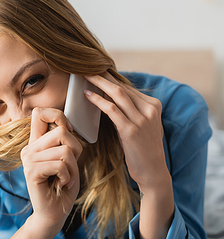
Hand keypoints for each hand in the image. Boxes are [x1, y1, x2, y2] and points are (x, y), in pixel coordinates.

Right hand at [20, 107, 82, 227]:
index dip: (58, 116)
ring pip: (65, 150)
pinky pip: (60, 165)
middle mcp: (29, 148)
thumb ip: (65, 142)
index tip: (69, 133)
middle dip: (76, 150)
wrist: (55, 213)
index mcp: (36, 143)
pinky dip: (68, 177)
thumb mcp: (68, 159)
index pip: (40, 113)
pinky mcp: (32, 171)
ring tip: (66, 179)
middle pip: (61, 132)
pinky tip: (61, 184)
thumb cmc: (63, 186)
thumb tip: (67, 127)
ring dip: (73, 169)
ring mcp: (28, 159)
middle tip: (70, 168)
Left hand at [83, 74, 168, 190]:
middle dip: (102, 75)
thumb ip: (131, 111)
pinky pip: (111, 109)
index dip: (110, 78)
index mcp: (153, 105)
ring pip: (117, 93)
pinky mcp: (131, 130)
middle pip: (122, 86)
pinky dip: (98, 100)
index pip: (128, 87)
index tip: (96, 71)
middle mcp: (149, 109)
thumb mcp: (142, 126)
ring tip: (84, 76)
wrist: (153, 172)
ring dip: (98, 82)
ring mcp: (142, 119)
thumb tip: (111, 98)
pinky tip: (87, 95)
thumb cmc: (143, 150)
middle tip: (86, 67)